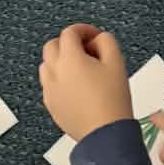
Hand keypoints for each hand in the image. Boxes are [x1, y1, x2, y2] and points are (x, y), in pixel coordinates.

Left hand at [39, 23, 131, 144]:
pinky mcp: (51, 106)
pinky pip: (49, 85)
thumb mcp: (116, 62)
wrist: (106, 134)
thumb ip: (106, 41)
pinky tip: (75, 87)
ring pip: (46, 65)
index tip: (95, 36)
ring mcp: (50, 91)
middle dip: (68, 43)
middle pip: (52, 46)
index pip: (69, 33)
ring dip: (60, 60)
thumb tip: (97, 39)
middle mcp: (54, 72)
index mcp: (69, 59)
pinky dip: (58, 79)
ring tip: (80, 69)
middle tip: (86, 49)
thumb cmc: (112, 98)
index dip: (84, 30)